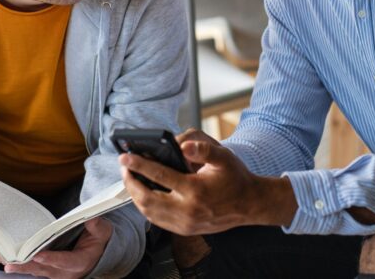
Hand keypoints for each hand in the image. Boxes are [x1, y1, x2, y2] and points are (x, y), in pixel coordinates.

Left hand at [3, 217, 112, 277]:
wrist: (97, 254)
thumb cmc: (98, 240)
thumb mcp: (103, 231)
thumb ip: (97, 226)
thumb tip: (90, 218)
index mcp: (80, 262)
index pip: (65, 261)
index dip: (52, 258)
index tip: (38, 255)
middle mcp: (66, 273)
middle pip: (45, 269)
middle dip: (27, 266)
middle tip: (10, 265)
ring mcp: (56, 274)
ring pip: (36, 271)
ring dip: (20, 268)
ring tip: (5, 264)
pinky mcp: (48, 271)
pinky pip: (34, 269)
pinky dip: (21, 266)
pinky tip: (7, 261)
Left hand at [119, 130, 297, 234]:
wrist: (250, 205)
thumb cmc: (236, 178)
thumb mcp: (224, 157)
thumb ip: (204, 148)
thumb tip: (183, 144)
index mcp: (196, 190)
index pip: (160, 176)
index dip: (140, 165)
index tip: (125, 157)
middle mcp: (188, 210)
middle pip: (147, 198)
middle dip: (131, 182)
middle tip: (124, 167)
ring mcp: (185, 223)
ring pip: (149, 212)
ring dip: (135, 195)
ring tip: (130, 179)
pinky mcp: (184, 230)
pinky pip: (157, 220)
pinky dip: (145, 207)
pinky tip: (143, 194)